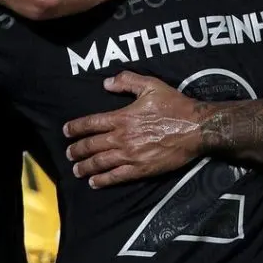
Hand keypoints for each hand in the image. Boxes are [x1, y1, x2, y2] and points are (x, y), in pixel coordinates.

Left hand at [63, 72, 202, 187]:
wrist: (196, 128)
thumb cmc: (174, 105)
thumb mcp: (151, 85)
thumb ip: (127, 81)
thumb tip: (106, 83)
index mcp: (122, 117)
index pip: (91, 123)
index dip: (75, 127)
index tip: (65, 131)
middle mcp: (122, 137)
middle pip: (92, 145)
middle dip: (76, 150)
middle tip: (68, 154)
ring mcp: (131, 155)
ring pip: (100, 162)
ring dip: (85, 167)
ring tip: (76, 170)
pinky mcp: (141, 169)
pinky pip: (117, 176)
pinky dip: (103, 180)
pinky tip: (94, 182)